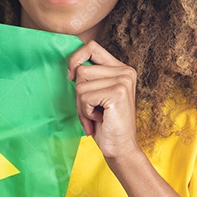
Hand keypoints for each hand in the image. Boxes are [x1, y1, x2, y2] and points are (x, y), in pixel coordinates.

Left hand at [67, 40, 141, 160]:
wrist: (120, 148)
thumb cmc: (105, 124)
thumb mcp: (96, 95)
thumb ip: (89, 78)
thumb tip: (71, 67)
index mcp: (121, 69)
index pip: (91, 47)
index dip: (76, 59)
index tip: (71, 76)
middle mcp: (125, 71)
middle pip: (82, 69)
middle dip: (78, 94)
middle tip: (91, 110)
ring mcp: (123, 81)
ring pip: (80, 85)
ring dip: (81, 105)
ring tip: (95, 116)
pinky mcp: (117, 93)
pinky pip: (84, 97)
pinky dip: (85, 112)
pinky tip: (98, 119)